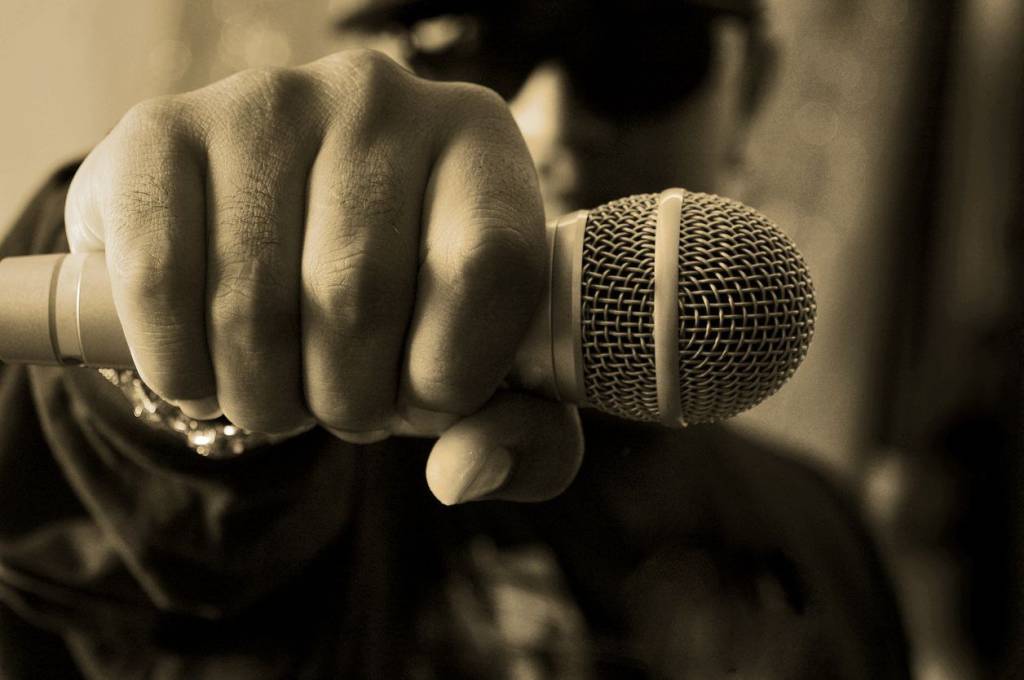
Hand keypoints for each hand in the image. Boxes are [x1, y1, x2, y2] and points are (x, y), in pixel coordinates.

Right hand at [65, 49, 582, 503]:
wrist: (270, 237)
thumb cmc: (398, 310)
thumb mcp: (485, 374)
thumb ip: (520, 439)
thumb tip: (464, 477)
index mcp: (480, 142)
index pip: (492, 266)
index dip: (456, 371)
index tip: (426, 400)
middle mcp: (379, 98)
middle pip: (359, 295)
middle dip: (349, 399)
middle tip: (341, 404)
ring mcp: (265, 103)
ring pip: (256, 305)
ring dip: (265, 397)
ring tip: (278, 394)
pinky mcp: (159, 131)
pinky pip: (160, 286)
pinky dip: (180, 367)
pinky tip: (201, 375)